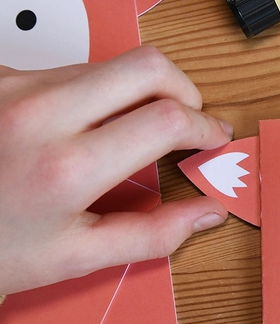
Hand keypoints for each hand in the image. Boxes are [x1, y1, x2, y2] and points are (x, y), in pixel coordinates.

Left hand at [0, 46, 232, 294]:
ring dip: (137, 92)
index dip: (205, 126)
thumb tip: (209, 212)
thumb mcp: (76, 259)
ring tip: (132, 133)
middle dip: (185, 89)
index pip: (166, 118)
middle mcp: (41, 111)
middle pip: (147, 65)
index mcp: (68, 167)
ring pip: (108, 64)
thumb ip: (153, 235)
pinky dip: (93, 93)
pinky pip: (68, 69)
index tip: (216, 138)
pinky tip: (81, 128)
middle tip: (190, 121)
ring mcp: (14, 85)